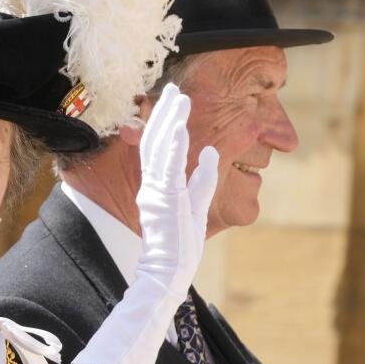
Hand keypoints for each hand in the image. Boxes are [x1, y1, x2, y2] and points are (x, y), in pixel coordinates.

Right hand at [134, 83, 218, 299]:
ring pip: (159, 149)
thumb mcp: (196, 205)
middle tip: (174, 89)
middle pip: (156, 140)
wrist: (167, 274)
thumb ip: (202, 179)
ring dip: (169, 121)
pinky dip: (171, 146)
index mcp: (158, 185)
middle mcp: (152, 184)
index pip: (159, 146)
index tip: (173, 101)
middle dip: (165, 113)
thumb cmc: (180, 246)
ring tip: (178, 98)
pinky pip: (167, 168)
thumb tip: (211, 152)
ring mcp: (156, 191)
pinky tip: (178, 128)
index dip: (165, 121)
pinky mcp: (164, 200)